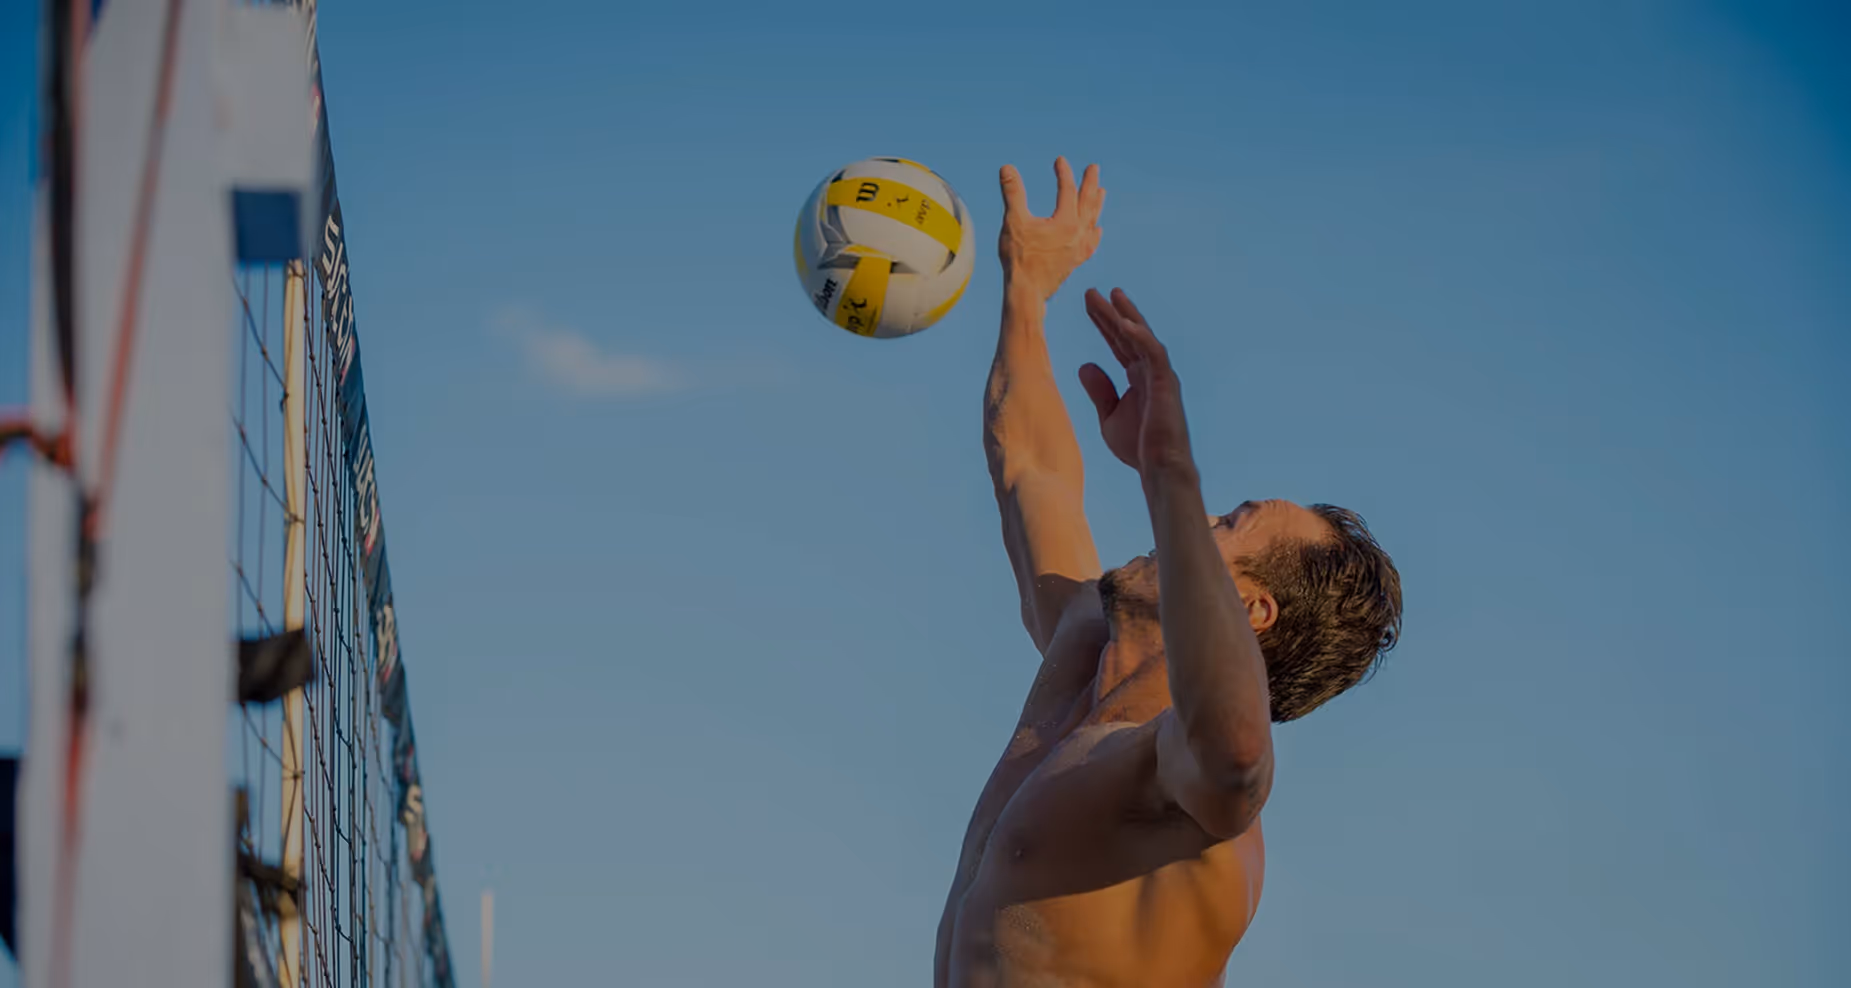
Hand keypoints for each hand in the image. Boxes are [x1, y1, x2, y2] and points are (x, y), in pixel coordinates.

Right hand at [998, 157, 1104, 301]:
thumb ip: (1012, 193)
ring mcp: (1079, 248)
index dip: (1064, 173)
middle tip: (1094, 168)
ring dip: (1096, 204)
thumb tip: (1007, 167)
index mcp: (1066, 221)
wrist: (1026, 293)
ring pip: (1092, 221)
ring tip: (1102, 192)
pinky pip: (1091, 243)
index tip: (1060, 160)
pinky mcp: (1075, 261)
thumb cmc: (1019, 258)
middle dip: (1090, 183)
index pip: (1068, 190)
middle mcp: (1078, 233)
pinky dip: (1095, 233)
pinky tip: (1097, 230)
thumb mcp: (1013, 221)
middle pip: (1087, 202)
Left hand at [1078, 288, 1195, 481]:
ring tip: (1110, 294)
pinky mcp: (1167, 381)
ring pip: (1142, 336)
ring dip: (1126, 315)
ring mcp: (1160, 374)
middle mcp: (1151, 371)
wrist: (1158, 468)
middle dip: (1110, 312)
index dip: (1104, 323)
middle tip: (1090, 292)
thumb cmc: (1138, 447)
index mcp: (1138, 377)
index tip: (1088, 304)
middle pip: (1128, 334)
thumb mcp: (1108, 416)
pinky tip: (1123, 321)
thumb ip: (1099, 391)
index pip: (1118, 343)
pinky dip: (1139, 336)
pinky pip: (1153, 352)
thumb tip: (1084, 365)